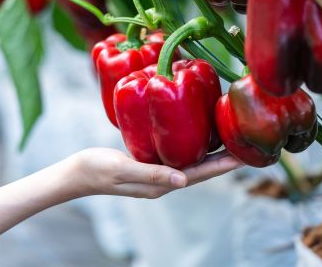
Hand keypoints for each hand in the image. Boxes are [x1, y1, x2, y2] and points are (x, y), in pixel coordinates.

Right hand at [71, 148, 242, 198]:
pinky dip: (191, 146)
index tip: (244, 157)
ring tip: (228, 140)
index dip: (222, 166)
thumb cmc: (95, 170)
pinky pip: (177, 154)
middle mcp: (163, 180)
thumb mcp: (121, 170)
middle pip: (201, 169)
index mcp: (160, 185)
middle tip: (244, 146)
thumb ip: (151, 175)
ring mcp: (157, 172)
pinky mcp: (150, 162)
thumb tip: (183, 181)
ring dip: (211, 153)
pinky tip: (196, 135)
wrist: (77, 172)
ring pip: (191, 161)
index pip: (199, 175)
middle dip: (223, 160)